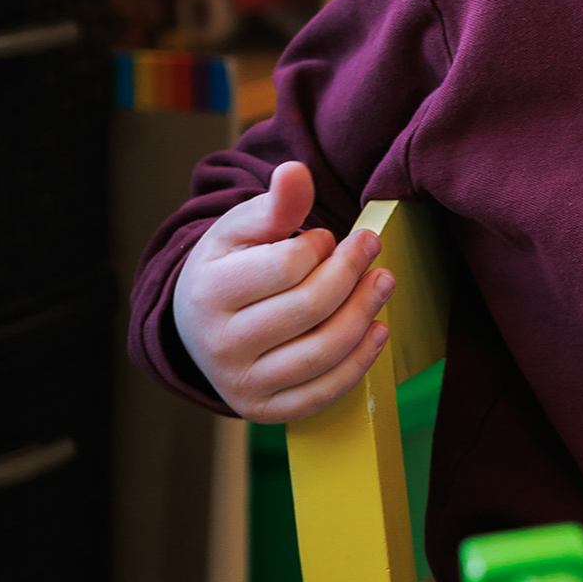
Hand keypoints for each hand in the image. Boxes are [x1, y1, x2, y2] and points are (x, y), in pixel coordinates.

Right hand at [170, 161, 393, 422]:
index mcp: (208, 293)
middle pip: (310, 308)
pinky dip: (360, 361)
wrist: (198, 327)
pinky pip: (324, 392)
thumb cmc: (229, 268)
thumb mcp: (242, 230)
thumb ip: (275, 203)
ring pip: (322, 352)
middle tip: (372, 246)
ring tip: (385, 281)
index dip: (319, 245)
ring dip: (365, 313)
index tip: (324, 237)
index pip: (286, 266)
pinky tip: (378, 329)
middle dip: (352, 272)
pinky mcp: (266, 410)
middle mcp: (219, 345)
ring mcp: (242, 384)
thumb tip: (297, 171)